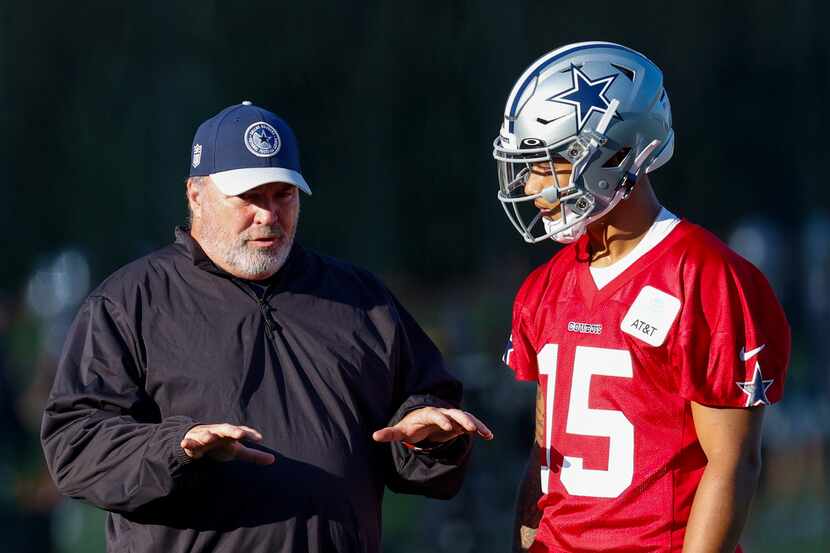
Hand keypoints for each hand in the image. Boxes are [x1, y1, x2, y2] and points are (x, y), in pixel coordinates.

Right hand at [180, 424, 274, 464]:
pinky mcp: (192, 442)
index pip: (243, 432)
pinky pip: (189, 442)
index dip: (251, 434)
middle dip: (232, 431)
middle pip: (227, 430)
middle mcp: (219, 432)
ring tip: (210, 437)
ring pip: (207, 434)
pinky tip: (184, 443)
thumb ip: (253, 455)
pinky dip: (187, 442)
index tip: (259, 439)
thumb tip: (273, 460)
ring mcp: (205, 435)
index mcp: (231, 434)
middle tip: (240, 434)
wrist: (198, 438)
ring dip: (208, 435)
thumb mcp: (237, 450)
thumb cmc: (221, 444)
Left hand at [372, 407, 493, 444]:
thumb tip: (374, 436)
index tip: (447, 427)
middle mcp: (442, 413)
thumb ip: (390, 433)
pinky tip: (489, 436)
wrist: (423, 422)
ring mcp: (452, 417)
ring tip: (484, 433)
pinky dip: (480, 428)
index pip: (434, 414)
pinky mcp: (460, 424)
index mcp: (427, 414)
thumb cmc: (412, 426)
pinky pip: (472, 424)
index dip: (441, 419)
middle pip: (453, 413)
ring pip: (465, 418)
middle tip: (470, 428)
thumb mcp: (401, 430)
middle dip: (461, 419)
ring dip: (474, 424)